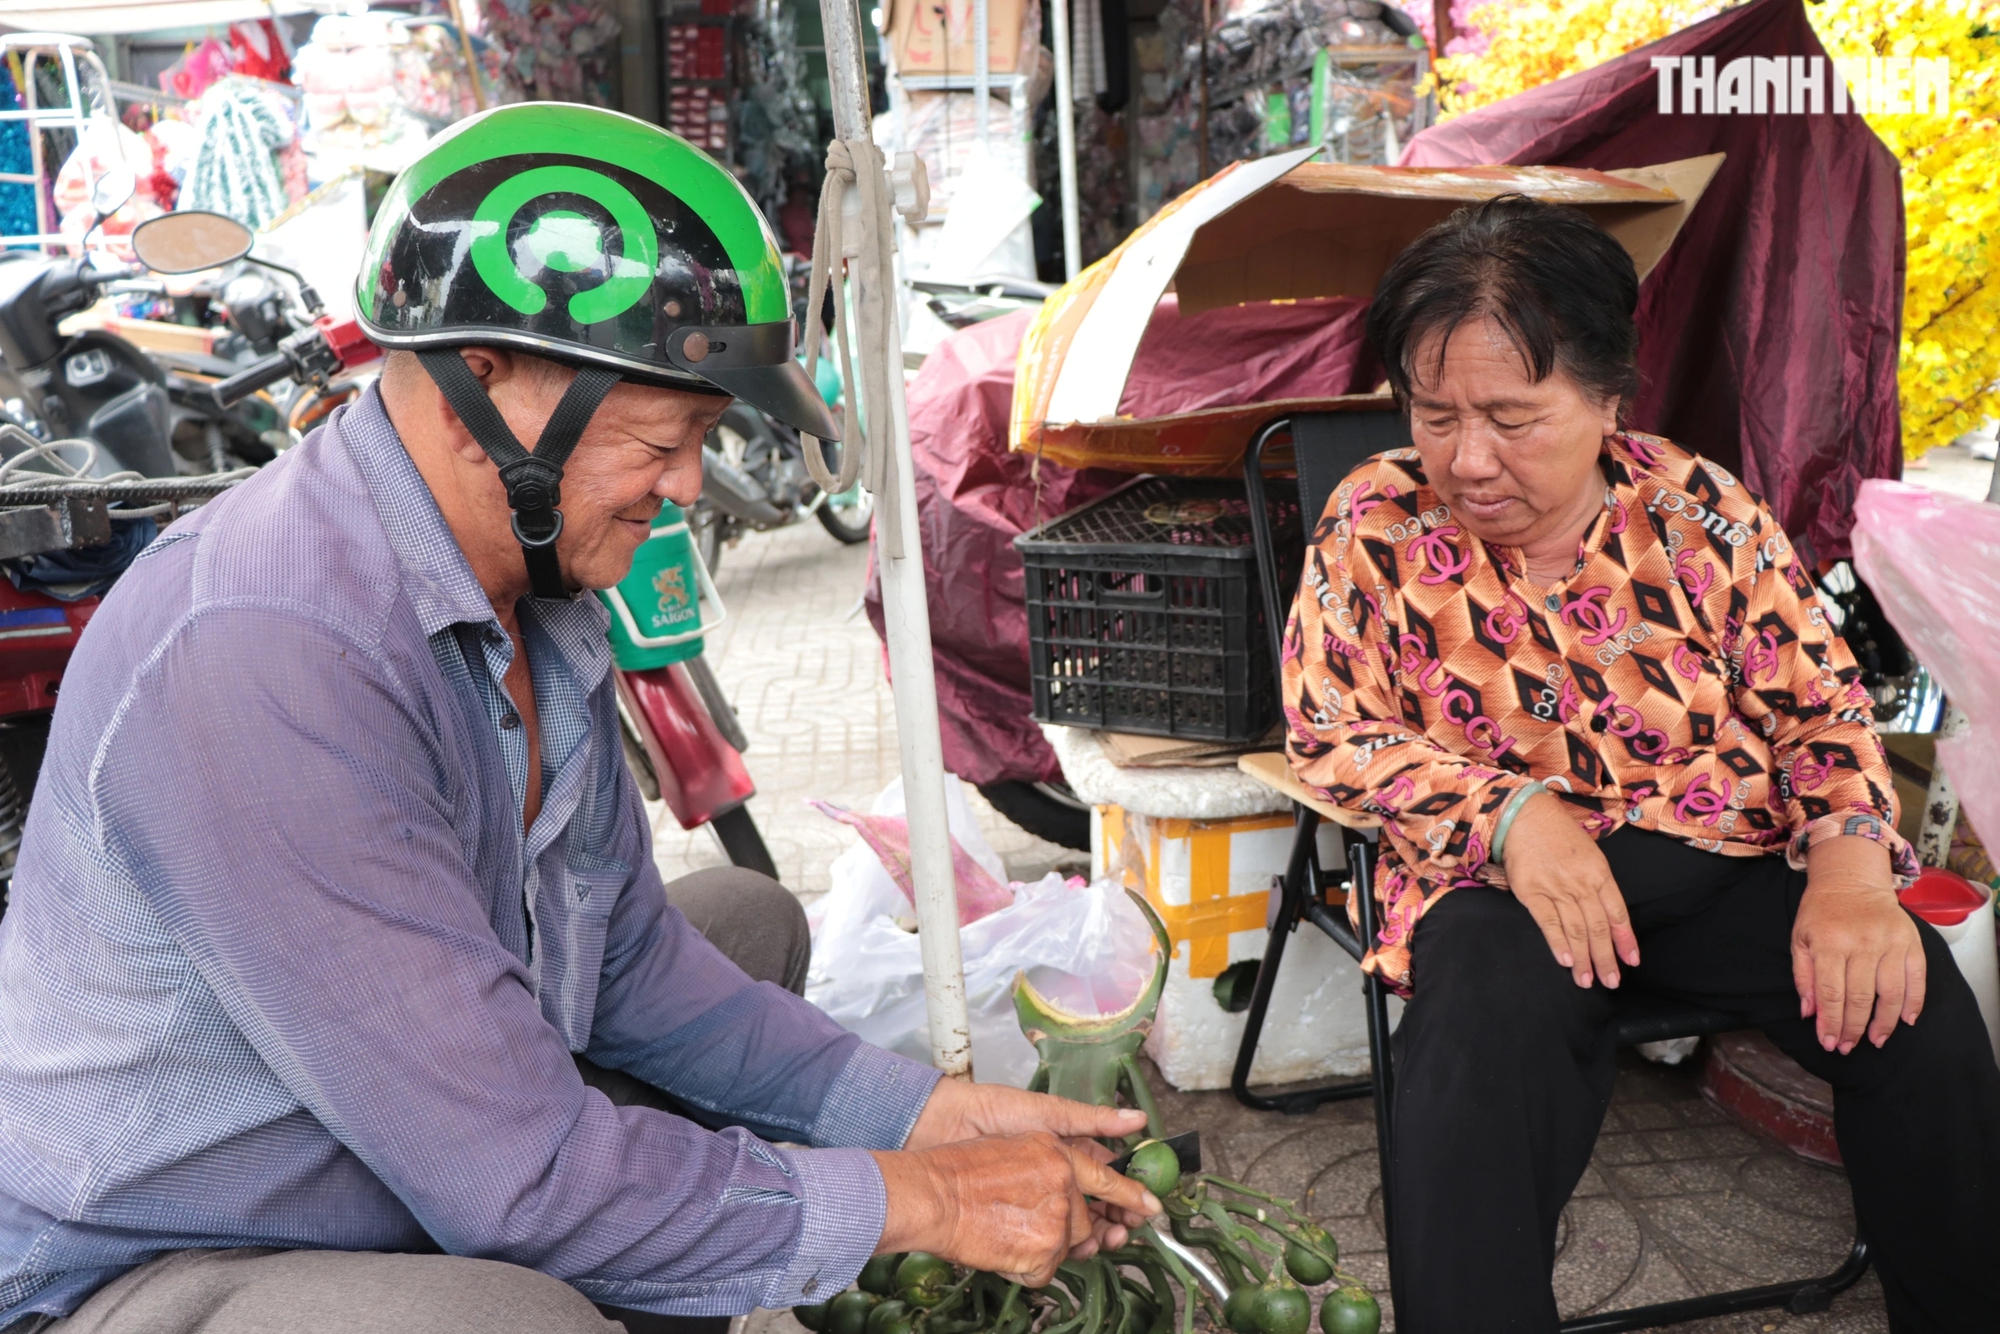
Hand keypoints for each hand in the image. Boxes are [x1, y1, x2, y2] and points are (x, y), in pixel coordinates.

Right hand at [871, 1132, 1160, 1286]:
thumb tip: (1069, 1195)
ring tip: (1009, 1231)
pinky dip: (1026, 1268)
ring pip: (1068, 1246)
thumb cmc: (959, 1171)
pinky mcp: (1044, 1251)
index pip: (1107, 1177)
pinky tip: (1004, 1248)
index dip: (1131, 1196)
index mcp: (1058, 1153)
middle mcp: (1065, 1183)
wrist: (932, 1194)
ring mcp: (1057, 1219)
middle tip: (1029, 1224)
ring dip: (1043, 1248)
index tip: (1151, 1208)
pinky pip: (1047, 1271)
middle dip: (1065, 1229)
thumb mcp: (1015, 1148)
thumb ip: (1050, 1168)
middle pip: (1085, 1220)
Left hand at [904, 1080, 1154, 1254]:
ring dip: (1094, 1235)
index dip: (1128, 1194)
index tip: (1146, 1208)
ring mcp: (1036, 1197)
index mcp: (1067, 1148)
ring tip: (1104, 1241)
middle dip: (1115, 1221)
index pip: (1107, 1177)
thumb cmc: (992, 1111)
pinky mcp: (1015, 1215)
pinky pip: (1045, 1234)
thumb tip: (1138, 1119)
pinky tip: (1071, 1248)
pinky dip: (1062, 1244)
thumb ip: (1092, 1119)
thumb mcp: (1047, 1112)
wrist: (941, 1127)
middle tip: (1125, 1231)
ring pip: (1074, 1223)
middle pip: (1096, 1205)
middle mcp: (1055, 1175)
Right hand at [1501, 791, 1639, 987]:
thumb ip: (1597, 884)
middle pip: (1598, 927)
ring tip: (1587, 981)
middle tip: (1611, 982)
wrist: (1525, 815)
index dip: (1625, 939)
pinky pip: (1548, 922)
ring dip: (1583, 958)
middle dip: (1606, 958)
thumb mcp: (1589, 855)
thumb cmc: (1559, 835)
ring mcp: (1556, 888)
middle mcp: (1581, 883)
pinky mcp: (1531, 891)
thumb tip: (1606, 916)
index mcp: (1600, 873)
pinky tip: (1566, 961)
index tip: (1632, 961)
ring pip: (1576, 929)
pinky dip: (1558, 942)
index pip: (1617, 913)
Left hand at [1794, 836, 1923, 1053]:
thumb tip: (1810, 1014)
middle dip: (1853, 1029)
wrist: (1852, 880)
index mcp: (1829, 943)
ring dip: (1884, 1023)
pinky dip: (1914, 1002)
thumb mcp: (1800, 939)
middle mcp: (1862, 943)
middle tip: (1849, 1047)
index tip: (1830, 1043)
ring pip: (1891, 994)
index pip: (1832, 994)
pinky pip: (1917, 978)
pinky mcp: (1911, 941)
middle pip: (1860, 998)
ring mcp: (1890, 942)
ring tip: (1876, 1040)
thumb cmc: (1821, 913)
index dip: (1831, 1023)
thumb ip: (1803, 977)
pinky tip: (1906, 1020)